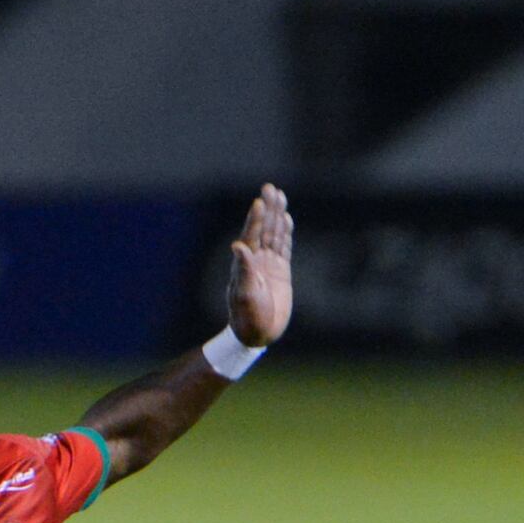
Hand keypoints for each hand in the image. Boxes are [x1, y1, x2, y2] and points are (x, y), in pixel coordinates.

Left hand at [226, 183, 293, 348]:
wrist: (258, 335)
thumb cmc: (247, 318)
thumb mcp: (244, 294)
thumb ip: (243, 270)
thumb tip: (237, 246)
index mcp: (244, 264)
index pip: (251, 236)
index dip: (255, 219)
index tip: (259, 201)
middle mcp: (255, 261)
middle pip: (263, 229)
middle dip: (267, 209)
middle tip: (270, 188)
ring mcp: (268, 265)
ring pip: (274, 235)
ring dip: (277, 216)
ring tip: (279, 195)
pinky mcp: (280, 272)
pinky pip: (283, 248)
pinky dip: (285, 233)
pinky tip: (286, 219)